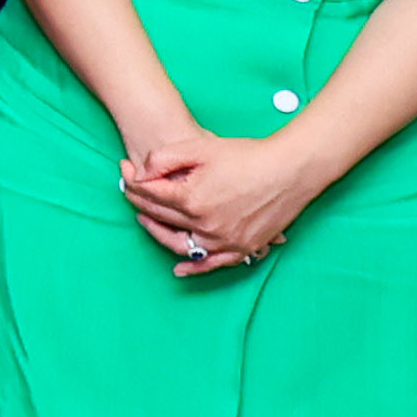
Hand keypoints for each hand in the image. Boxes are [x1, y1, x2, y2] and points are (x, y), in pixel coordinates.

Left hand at [124, 127, 322, 274]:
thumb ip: (164, 158)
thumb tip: (140, 173)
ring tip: (147, 220)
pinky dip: (194, 268)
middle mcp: (205, 225)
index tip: (126, 173)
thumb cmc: (248, 155)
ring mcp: (224, 241)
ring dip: (158, 233)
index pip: (151, 194)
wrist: (290, 169)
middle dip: (141, 202)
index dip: (134, 182)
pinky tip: (180, 270)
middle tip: (131, 191)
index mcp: (192, 199)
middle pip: (161, 217)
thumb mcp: (201, 146)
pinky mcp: (242, 248)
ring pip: (180, 244)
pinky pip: (213, 264)